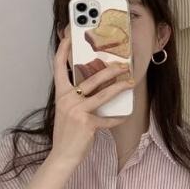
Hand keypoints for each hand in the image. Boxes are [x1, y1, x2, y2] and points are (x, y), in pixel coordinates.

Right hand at [49, 25, 133, 167]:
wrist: (63, 154)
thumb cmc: (68, 131)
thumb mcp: (67, 109)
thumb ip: (77, 96)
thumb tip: (96, 84)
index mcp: (60, 93)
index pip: (59, 65)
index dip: (64, 48)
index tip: (71, 34)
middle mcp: (67, 99)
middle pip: (90, 78)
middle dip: (109, 70)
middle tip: (123, 65)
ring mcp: (76, 111)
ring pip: (103, 94)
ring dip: (119, 87)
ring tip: (130, 82)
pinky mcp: (87, 123)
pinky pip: (108, 119)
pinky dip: (117, 119)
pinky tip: (125, 116)